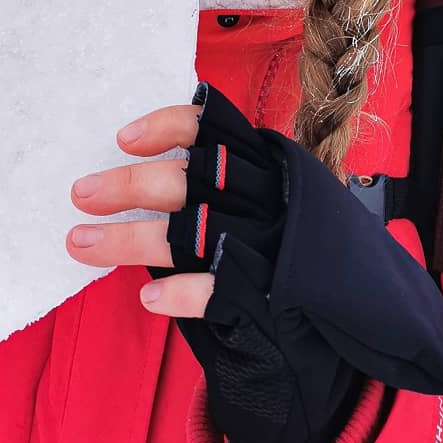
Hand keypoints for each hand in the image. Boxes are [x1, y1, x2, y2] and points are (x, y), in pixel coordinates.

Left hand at [68, 83, 442, 442]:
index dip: (168, 126)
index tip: (122, 138)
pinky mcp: (274, 296)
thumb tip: (136, 175)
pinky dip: (181, 291)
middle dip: (130, 184)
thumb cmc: (291, 247)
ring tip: (81, 244)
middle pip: (192, 178)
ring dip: (130, 239)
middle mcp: (271, 198)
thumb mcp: (272, 196)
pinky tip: (148, 297)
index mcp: (271, 164)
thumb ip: (224, 181)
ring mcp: (273, 247)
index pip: (218, 128)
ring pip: (192, 232)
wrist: (363, 316)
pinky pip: (218, 290)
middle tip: (80, 194)